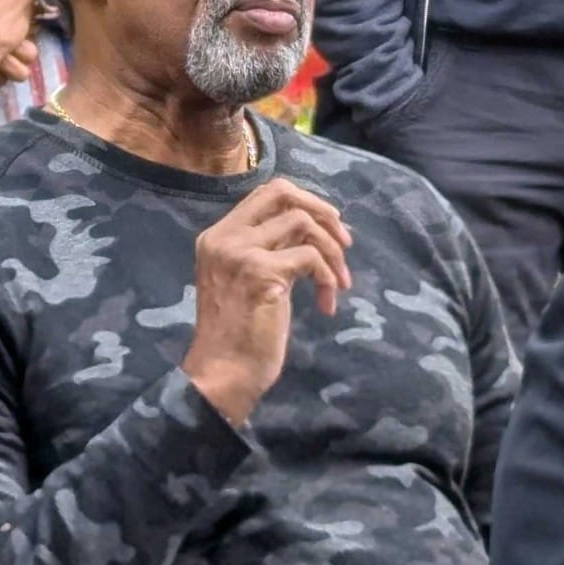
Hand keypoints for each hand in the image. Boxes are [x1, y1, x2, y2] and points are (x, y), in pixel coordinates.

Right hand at [179, 178, 352, 427]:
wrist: (224, 371)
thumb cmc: (237, 334)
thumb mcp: (247, 280)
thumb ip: (268, 252)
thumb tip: (312, 232)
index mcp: (218, 236)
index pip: (265, 194)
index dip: (304, 202)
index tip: (328, 227)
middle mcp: (225, 237)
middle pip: (282, 193)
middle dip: (323, 212)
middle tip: (345, 244)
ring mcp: (241, 252)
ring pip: (302, 222)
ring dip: (332, 252)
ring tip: (339, 284)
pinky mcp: (262, 273)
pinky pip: (311, 257)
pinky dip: (328, 278)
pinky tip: (327, 304)